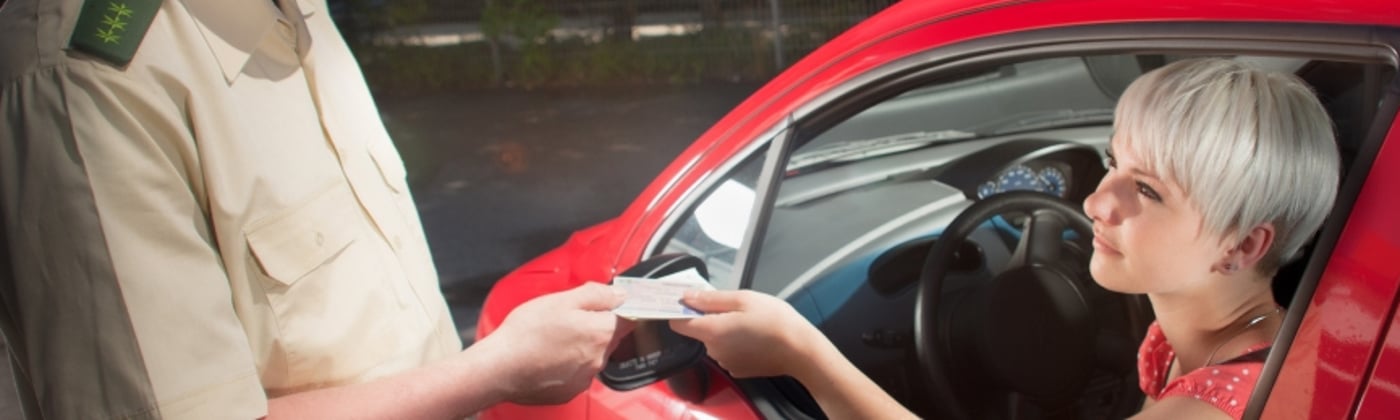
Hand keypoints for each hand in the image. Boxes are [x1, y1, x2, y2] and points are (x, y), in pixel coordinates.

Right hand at [481, 282, 633, 404]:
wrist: (499, 368)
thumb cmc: (526, 333)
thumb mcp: (561, 300)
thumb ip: (596, 295)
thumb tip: (619, 295)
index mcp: (600, 333)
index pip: (628, 318)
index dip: (617, 309)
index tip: (605, 305)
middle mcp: (598, 359)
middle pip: (609, 337)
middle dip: (594, 326)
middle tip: (567, 319)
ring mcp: (585, 378)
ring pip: (592, 355)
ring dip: (581, 346)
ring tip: (553, 338)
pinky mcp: (570, 391)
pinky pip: (578, 373)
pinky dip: (568, 364)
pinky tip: (548, 356)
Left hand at [669, 290, 824, 378]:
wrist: (800, 351)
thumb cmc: (775, 319)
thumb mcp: (744, 299)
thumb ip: (711, 299)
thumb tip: (686, 297)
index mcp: (712, 331)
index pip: (678, 324)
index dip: (680, 311)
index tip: (689, 301)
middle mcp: (713, 351)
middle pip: (699, 331)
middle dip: (710, 318)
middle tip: (735, 307)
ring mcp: (726, 363)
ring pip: (714, 341)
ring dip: (724, 330)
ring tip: (749, 322)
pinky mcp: (738, 370)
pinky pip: (728, 352)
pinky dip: (735, 344)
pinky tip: (754, 337)